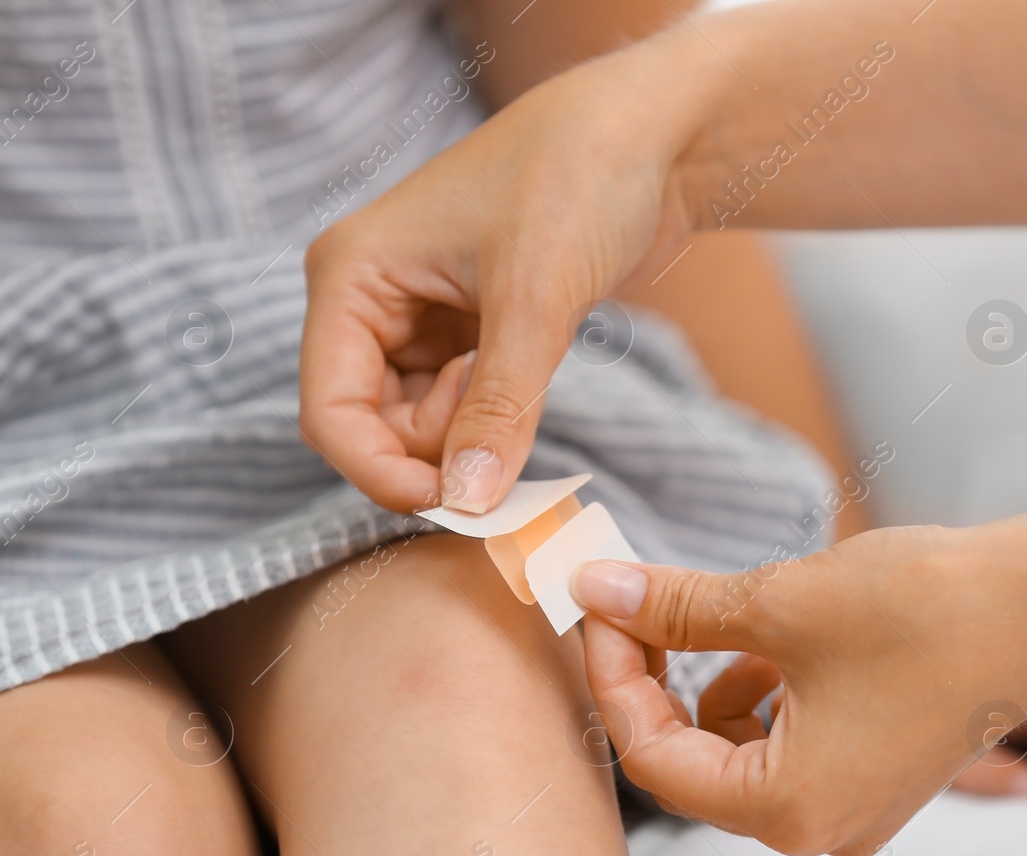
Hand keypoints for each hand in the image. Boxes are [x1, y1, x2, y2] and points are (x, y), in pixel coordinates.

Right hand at [298, 32, 723, 513]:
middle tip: (509, 436)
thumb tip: (467, 501)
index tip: (455, 505)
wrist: (653, 137)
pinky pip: (461, 403)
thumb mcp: (535, 300)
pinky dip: (492, 416)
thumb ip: (499, 407)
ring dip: (469, 432)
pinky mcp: (468, 327)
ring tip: (526, 374)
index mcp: (352, 275)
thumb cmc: (579, 181)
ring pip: (418, 421)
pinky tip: (531, 377)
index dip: (381, 472)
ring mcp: (419, 313)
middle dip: (435, 450)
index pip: (331, 412)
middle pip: (371, 426)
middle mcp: (371, 297)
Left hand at [575, 522, 1026, 855]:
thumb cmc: (925, 607)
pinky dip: (763, 695)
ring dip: (707, 686)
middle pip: (693, 764)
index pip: (655, 759)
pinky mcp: (878, 775)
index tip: (597, 607)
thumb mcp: (780, 602)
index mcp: (789, 809)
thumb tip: (597, 591)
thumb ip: (676, 608)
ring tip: (710, 615)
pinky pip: (789, 747)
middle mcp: (820, 831)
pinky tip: (770, 642)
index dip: (613, 678)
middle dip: (655, 682)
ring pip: (738, 754)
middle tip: (632, 606)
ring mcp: (855, 809)